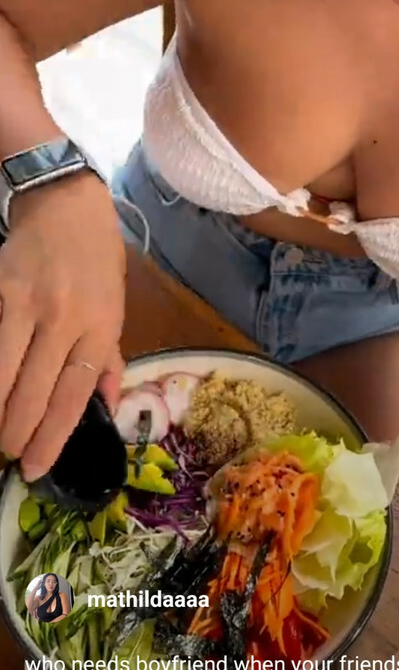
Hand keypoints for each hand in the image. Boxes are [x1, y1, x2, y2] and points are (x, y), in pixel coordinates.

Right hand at [0, 172, 125, 479]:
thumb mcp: (116, 304)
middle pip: (36, 393)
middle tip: (8, 458)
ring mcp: (31, 305)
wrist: (66, 202)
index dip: (52, 437)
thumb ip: (108, 357)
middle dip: (17, 435)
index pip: (74, 395)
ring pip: (6, 375)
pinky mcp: (3, 292)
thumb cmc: (95, 256)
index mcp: (101, 327)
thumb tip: (107, 407)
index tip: (35, 467)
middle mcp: (67, 320)